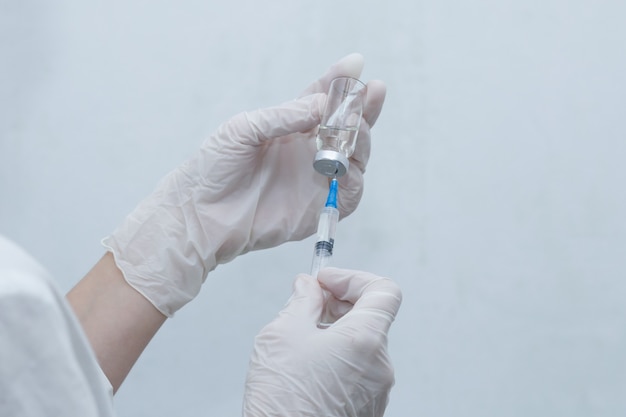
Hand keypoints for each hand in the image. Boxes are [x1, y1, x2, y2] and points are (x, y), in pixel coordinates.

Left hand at [102, 54, 385, 316]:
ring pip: (356, 156)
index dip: (340, 83)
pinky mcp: (319, 208)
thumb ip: (285, 116)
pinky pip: (350, 192)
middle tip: (370, 93)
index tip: (356, 66)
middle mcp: (308, 151)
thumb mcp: (245, 129)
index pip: (323, 101)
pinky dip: (354, 177)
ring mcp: (316, 180)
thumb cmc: (214, 168)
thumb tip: (324, 104)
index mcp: (290, 127)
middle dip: (363, 108)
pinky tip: (346, 164)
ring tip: (354, 126)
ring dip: (361, 138)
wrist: (200, 215)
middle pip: (348, 127)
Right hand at [243, 268, 401, 416]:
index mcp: (365, 340)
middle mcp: (380, 365)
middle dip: (339, 302)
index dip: (354, 278)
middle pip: (371, 316)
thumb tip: (307, 286)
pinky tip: (309, 365)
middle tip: (307, 303)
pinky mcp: (369, 408)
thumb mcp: (282, 334)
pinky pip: (360, 370)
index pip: (384, 290)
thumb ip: (302, 300)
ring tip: (302, 338)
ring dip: (336, 330)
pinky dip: (339, 356)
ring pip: (363, 344)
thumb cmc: (283, 401)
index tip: (326, 282)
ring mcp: (377, 390)